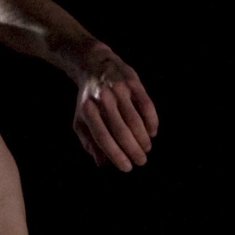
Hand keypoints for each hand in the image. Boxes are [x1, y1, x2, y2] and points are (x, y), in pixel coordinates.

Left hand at [72, 45, 158, 170]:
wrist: (95, 66)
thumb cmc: (88, 100)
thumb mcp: (81, 120)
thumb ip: (89, 142)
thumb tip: (102, 163)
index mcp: (88, 111)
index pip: (103, 138)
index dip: (116, 155)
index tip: (127, 168)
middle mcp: (103, 100)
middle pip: (121, 131)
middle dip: (133, 150)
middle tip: (141, 161)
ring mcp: (119, 90)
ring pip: (135, 120)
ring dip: (143, 138)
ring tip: (146, 149)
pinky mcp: (133, 82)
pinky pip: (146, 105)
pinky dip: (151, 121)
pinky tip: (152, 132)